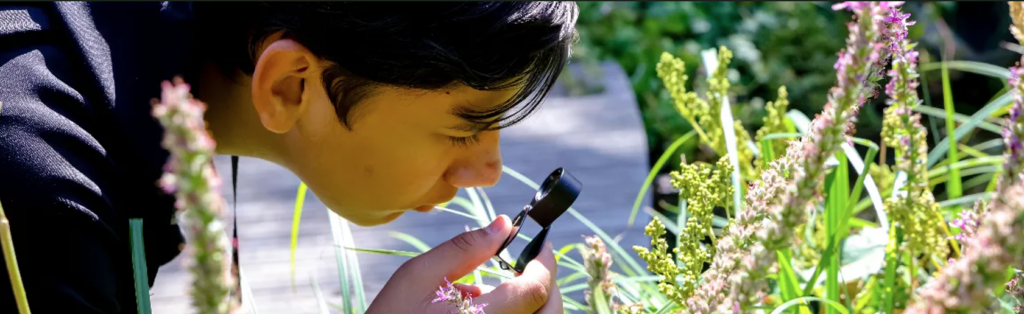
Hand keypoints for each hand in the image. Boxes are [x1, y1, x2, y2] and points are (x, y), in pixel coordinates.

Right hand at [367, 215, 562, 313]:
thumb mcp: (418, 276)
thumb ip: (465, 249)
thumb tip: (504, 225)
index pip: (535, 289)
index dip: (545, 261)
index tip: (541, 243)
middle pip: (549, 312)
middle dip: (547, 284)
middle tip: (532, 262)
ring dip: (534, 302)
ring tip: (505, 283)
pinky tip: (486, 304)